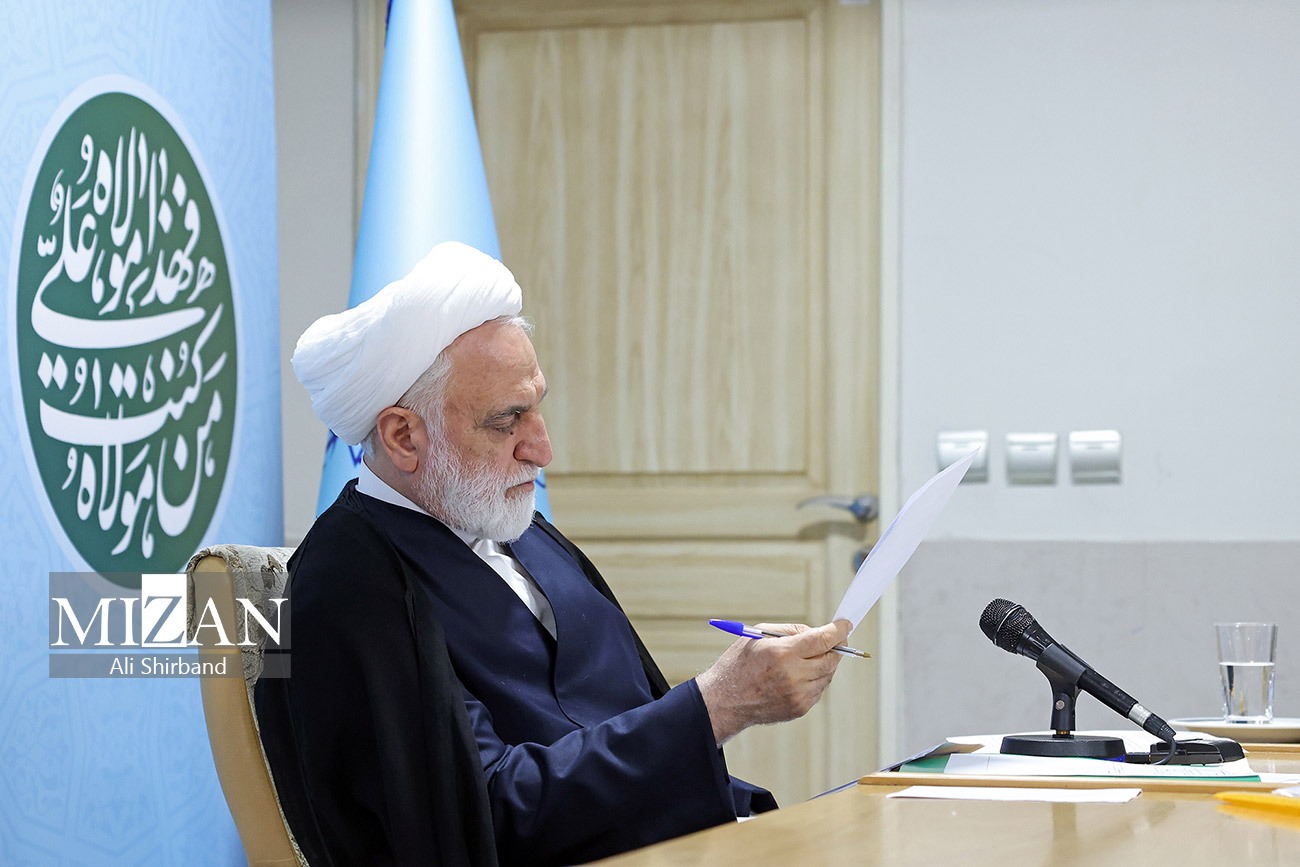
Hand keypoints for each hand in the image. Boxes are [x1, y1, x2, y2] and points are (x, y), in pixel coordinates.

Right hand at [695, 619, 850, 746]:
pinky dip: (815, 678)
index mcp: (783, 653)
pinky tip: (798, 674)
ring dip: (824, 663)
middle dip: (835, 647)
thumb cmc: (740, 663)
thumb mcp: (760, 635)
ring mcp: (799, 695)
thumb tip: (819, 633)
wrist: (725, 700)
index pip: (823, 640)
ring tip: (807, 658)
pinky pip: (818, 689)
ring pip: (827, 675)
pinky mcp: (800, 708)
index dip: (838, 630)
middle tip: (835, 639)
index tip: (845, 624)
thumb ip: (793, 631)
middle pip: (831, 658)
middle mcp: (794, 676)